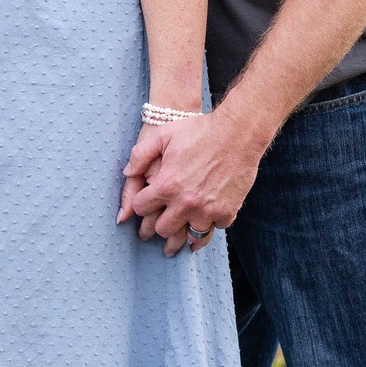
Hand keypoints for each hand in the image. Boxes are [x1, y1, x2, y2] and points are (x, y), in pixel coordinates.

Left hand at [128, 108, 263, 253]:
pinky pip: (215, 228)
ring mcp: (207, 210)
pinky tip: (208, 218)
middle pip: (163, 230)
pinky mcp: (227, 212)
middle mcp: (185, 203)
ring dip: (186, 230)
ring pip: (190, 236)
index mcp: (166, 186)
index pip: (141, 208)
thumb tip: (127, 173)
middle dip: (160, 224)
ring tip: (183, 231)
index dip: (141, 205)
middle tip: (162, 222)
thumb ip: (140, 154)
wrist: (238, 132)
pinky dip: (212, 223)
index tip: (146, 203)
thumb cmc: (200, 130)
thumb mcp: (163, 135)